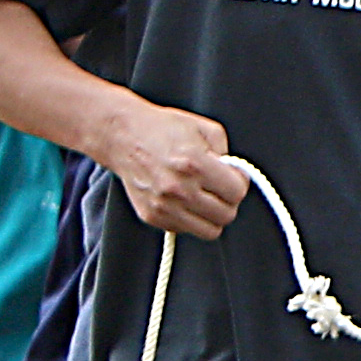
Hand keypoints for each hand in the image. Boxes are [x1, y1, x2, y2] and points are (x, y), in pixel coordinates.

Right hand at [100, 100, 245, 239]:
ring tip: (204, 197)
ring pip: (209, 231)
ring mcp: (163, 206)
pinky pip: (186, 229)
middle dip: (228, 201)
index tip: (232, 177)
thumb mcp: (206, 129)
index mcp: (194, 165)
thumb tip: (238, 177)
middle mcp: (178, 188)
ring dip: (211, 215)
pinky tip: (183, 199)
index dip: (238, 183)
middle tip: (218, 189)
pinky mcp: (152, 216)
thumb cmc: (165, 129)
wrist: (122, 136)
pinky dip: (190, 218)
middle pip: (226, 215)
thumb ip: (228, 154)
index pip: (237, 193)